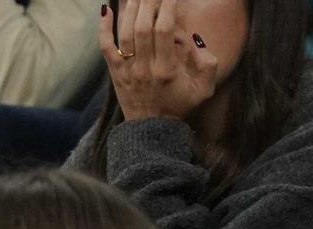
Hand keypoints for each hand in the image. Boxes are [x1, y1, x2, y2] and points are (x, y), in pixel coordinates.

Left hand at [99, 0, 219, 122]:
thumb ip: (208, 63)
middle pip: (143, 27)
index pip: (164, 30)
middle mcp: (145, 68)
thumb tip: (196, 38)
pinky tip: (106, 9)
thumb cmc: (179, 106)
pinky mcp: (115, 73)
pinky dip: (103, 29)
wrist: (151, 131)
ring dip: (130, 9)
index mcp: (167, 70)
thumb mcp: (204, 89)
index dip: (167, 7)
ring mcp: (127, 70)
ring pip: (125, 34)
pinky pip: (106, 48)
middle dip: (149, 3)